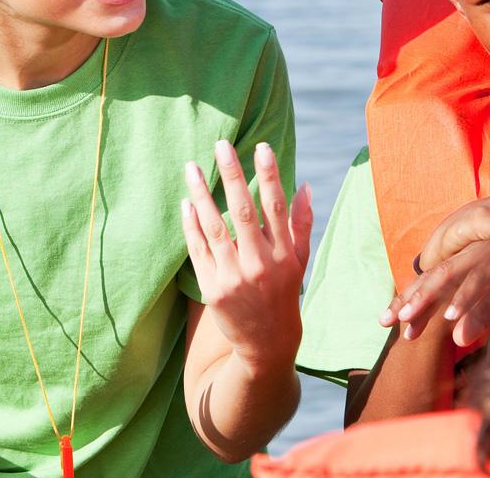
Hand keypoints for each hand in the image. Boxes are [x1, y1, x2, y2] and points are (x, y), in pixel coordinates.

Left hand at [179, 140, 312, 365]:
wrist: (266, 344)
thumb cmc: (284, 294)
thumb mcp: (300, 261)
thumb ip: (301, 223)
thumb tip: (303, 185)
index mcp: (284, 254)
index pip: (275, 207)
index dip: (269, 175)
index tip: (261, 147)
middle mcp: (260, 264)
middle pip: (242, 212)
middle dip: (232, 175)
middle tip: (220, 145)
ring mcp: (234, 277)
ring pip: (214, 228)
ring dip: (201, 194)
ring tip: (192, 168)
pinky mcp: (213, 289)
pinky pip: (198, 250)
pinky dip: (191, 225)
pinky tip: (187, 202)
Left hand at [381, 187, 489, 346]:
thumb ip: (479, 312)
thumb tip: (459, 338)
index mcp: (470, 255)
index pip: (432, 277)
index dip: (408, 298)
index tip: (385, 319)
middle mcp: (475, 250)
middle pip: (433, 276)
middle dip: (408, 300)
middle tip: (384, 321)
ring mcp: (489, 251)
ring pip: (449, 274)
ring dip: (427, 298)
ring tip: (407, 318)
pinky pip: (481, 278)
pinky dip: (465, 297)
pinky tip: (450, 316)